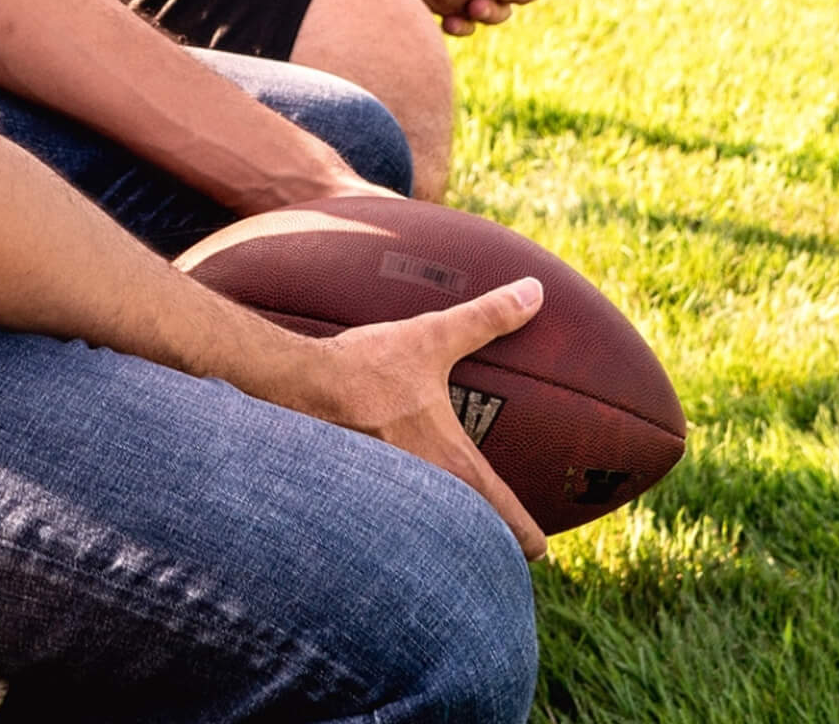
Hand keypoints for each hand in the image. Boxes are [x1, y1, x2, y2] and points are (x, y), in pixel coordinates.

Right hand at [309, 277, 548, 560]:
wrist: (298, 385)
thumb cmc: (369, 367)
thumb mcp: (431, 337)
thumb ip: (487, 317)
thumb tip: (534, 291)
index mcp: (458, 468)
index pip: (513, 526)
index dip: (532, 540)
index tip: (539, 546)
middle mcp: (430, 498)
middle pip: (472, 539)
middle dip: (484, 540)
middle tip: (490, 531)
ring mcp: (391, 503)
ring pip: (430, 534)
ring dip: (439, 532)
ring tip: (442, 518)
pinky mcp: (358, 497)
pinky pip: (389, 521)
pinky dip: (397, 520)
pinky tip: (385, 497)